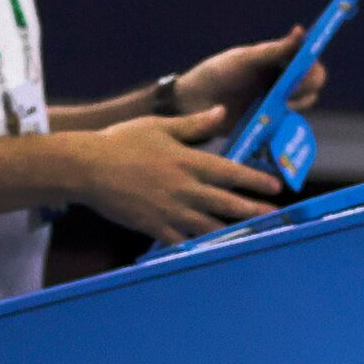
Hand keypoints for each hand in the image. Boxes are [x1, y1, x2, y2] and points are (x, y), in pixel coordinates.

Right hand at [71, 109, 282, 243]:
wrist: (87, 167)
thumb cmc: (121, 142)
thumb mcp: (159, 126)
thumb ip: (194, 124)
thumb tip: (222, 111)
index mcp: (188, 161)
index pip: (230, 172)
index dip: (255, 180)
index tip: (276, 186)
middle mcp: (185, 188)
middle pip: (227, 203)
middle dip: (254, 210)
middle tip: (275, 215)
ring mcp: (172, 211)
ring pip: (211, 226)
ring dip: (234, 231)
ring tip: (253, 235)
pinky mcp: (157, 228)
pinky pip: (185, 243)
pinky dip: (201, 248)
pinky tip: (217, 252)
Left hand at [175, 26, 326, 120]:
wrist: (196, 104)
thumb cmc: (219, 74)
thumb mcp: (246, 60)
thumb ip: (275, 51)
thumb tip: (301, 32)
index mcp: (278, 60)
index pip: (310, 62)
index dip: (313, 66)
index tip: (305, 69)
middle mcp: (283, 81)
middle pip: (312, 86)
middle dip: (305, 88)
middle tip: (287, 91)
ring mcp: (279, 104)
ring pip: (303, 106)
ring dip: (295, 106)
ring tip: (272, 105)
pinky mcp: (272, 125)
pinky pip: (291, 126)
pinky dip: (288, 124)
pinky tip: (271, 120)